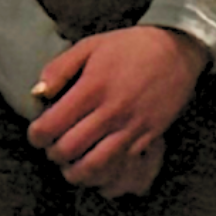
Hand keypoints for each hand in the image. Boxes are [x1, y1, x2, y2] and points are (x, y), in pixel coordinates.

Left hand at [28, 26, 206, 188]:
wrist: (179, 48)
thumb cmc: (132, 46)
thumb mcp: (91, 45)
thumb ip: (59, 68)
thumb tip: (37, 94)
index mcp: (92, 87)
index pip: (49, 127)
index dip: (36, 136)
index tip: (39, 132)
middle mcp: (111, 110)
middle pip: (67, 151)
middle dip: (53, 153)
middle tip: (55, 145)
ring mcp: (131, 125)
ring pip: (93, 166)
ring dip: (75, 170)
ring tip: (73, 161)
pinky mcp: (149, 135)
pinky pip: (120, 164)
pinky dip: (104, 169)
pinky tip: (98, 158)